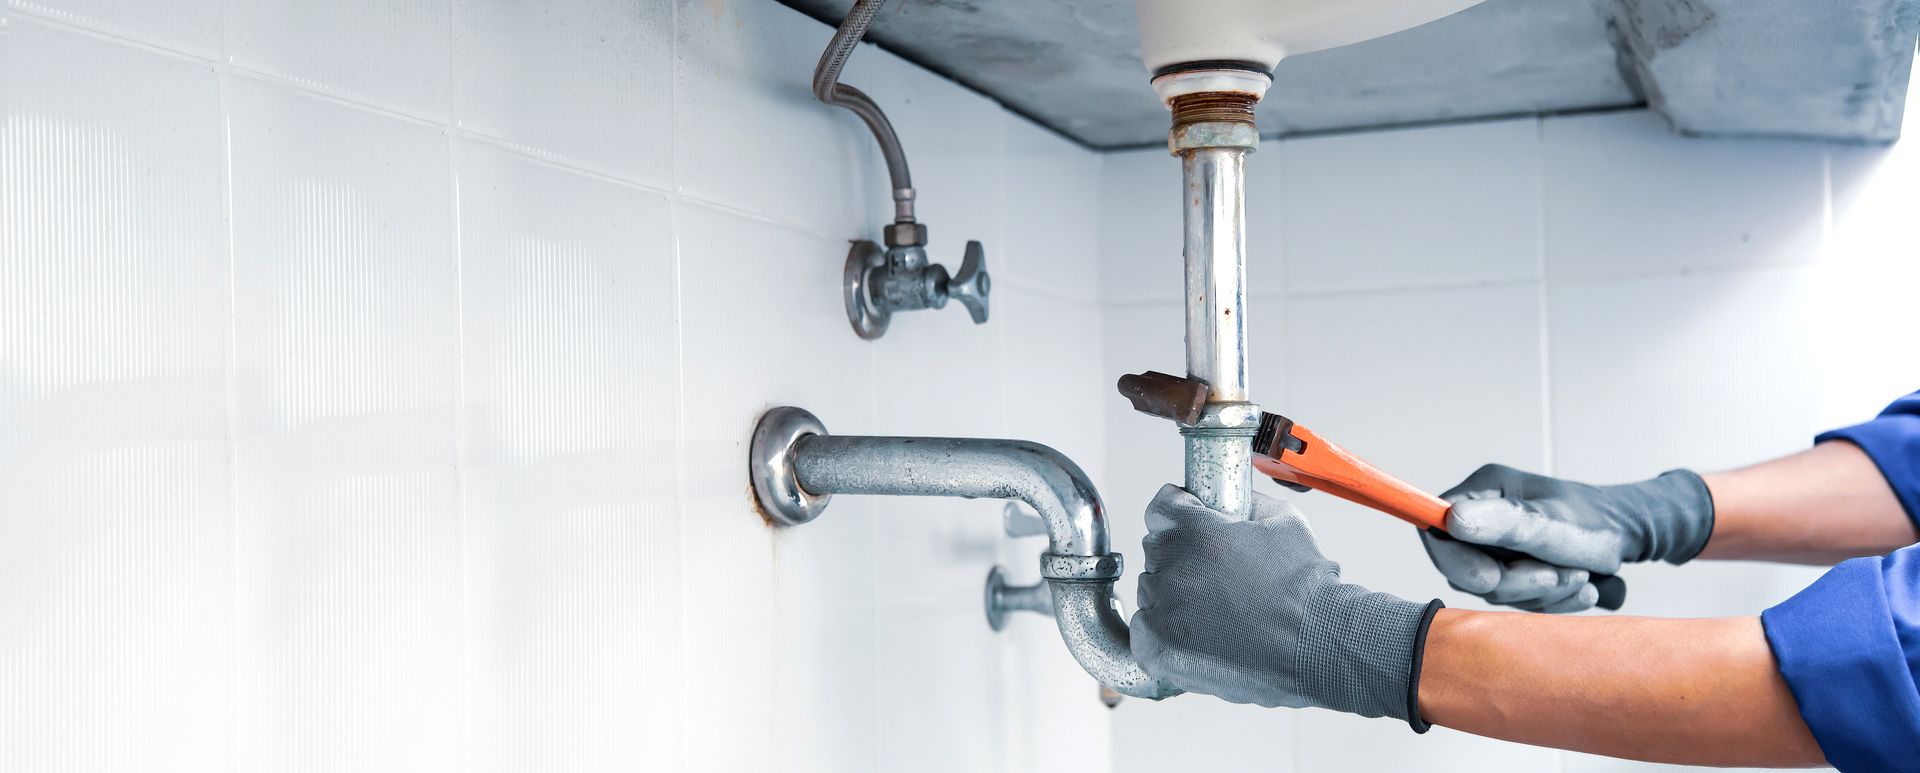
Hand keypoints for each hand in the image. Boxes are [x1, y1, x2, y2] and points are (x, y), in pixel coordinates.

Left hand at [1131, 484, 1441, 727]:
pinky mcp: (1163, 649)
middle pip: (1156, 550)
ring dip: (1172, 593)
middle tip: (1214, 573)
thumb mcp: (1284, 521)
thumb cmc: (1307, 589)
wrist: (1318, 645)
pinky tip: (1193, 632)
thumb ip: (1248, 502)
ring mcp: (1165, 612)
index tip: (1188, 521)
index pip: (1161, 508)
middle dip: (1180, 556)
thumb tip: (1235, 500)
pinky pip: (1143, 631)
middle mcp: (1173, 569)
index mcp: (1196, 532)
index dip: (1178, 512)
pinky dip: (1161, 631)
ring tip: (1212, 608)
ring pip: (1150, 590)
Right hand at [1422, 464, 1713, 612]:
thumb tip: (1452, 519)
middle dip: (1517, 582)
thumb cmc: (1598, 521)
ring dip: (1542, 593)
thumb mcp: (1553, 523)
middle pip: (1467, 570)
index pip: (1438, 530)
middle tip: (1559, 573)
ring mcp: (1497, 548)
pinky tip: (1579, 587)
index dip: (1456, 561)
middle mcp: (1484, 519)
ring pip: (1496, 591)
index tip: (1491, 578)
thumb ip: (1504, 523)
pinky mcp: (1514, 572)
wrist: (1634, 535)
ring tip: (1578, 575)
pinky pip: (1518, 601)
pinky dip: (1551, 601)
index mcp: (1484, 494)